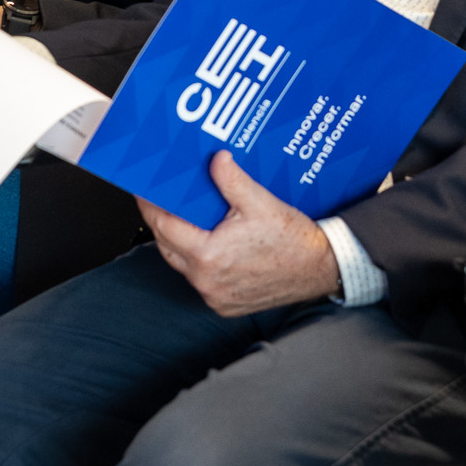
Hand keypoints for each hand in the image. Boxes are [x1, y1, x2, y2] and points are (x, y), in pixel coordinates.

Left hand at [139, 151, 340, 315]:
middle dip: (162, 223)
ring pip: (182, 265)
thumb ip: (231, 180)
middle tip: (163, 201)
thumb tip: (215, 160)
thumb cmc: (294, 240)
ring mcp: (216, 296)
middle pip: (167, 247)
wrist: (321, 268)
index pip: (163, 227)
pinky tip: (207, 244)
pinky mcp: (225, 305)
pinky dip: (198, 263)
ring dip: (180, 243)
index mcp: (209, 255)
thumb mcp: (259, 202)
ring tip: (186, 220)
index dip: (150, 207)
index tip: (144, 192)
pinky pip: (200, 281)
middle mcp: (208, 281)